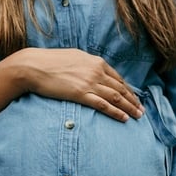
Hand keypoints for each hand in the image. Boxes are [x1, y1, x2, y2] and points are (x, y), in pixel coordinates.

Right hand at [8, 48, 143, 121]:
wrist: (33, 66)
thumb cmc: (50, 62)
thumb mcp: (74, 57)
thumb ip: (87, 64)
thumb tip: (93, 69)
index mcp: (96, 62)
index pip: (118, 78)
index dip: (128, 90)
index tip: (134, 98)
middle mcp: (96, 71)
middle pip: (121, 88)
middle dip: (133, 101)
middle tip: (141, 110)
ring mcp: (89, 83)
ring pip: (116, 97)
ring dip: (129, 107)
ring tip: (137, 116)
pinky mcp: (81, 94)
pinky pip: (103, 105)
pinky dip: (115, 112)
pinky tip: (123, 118)